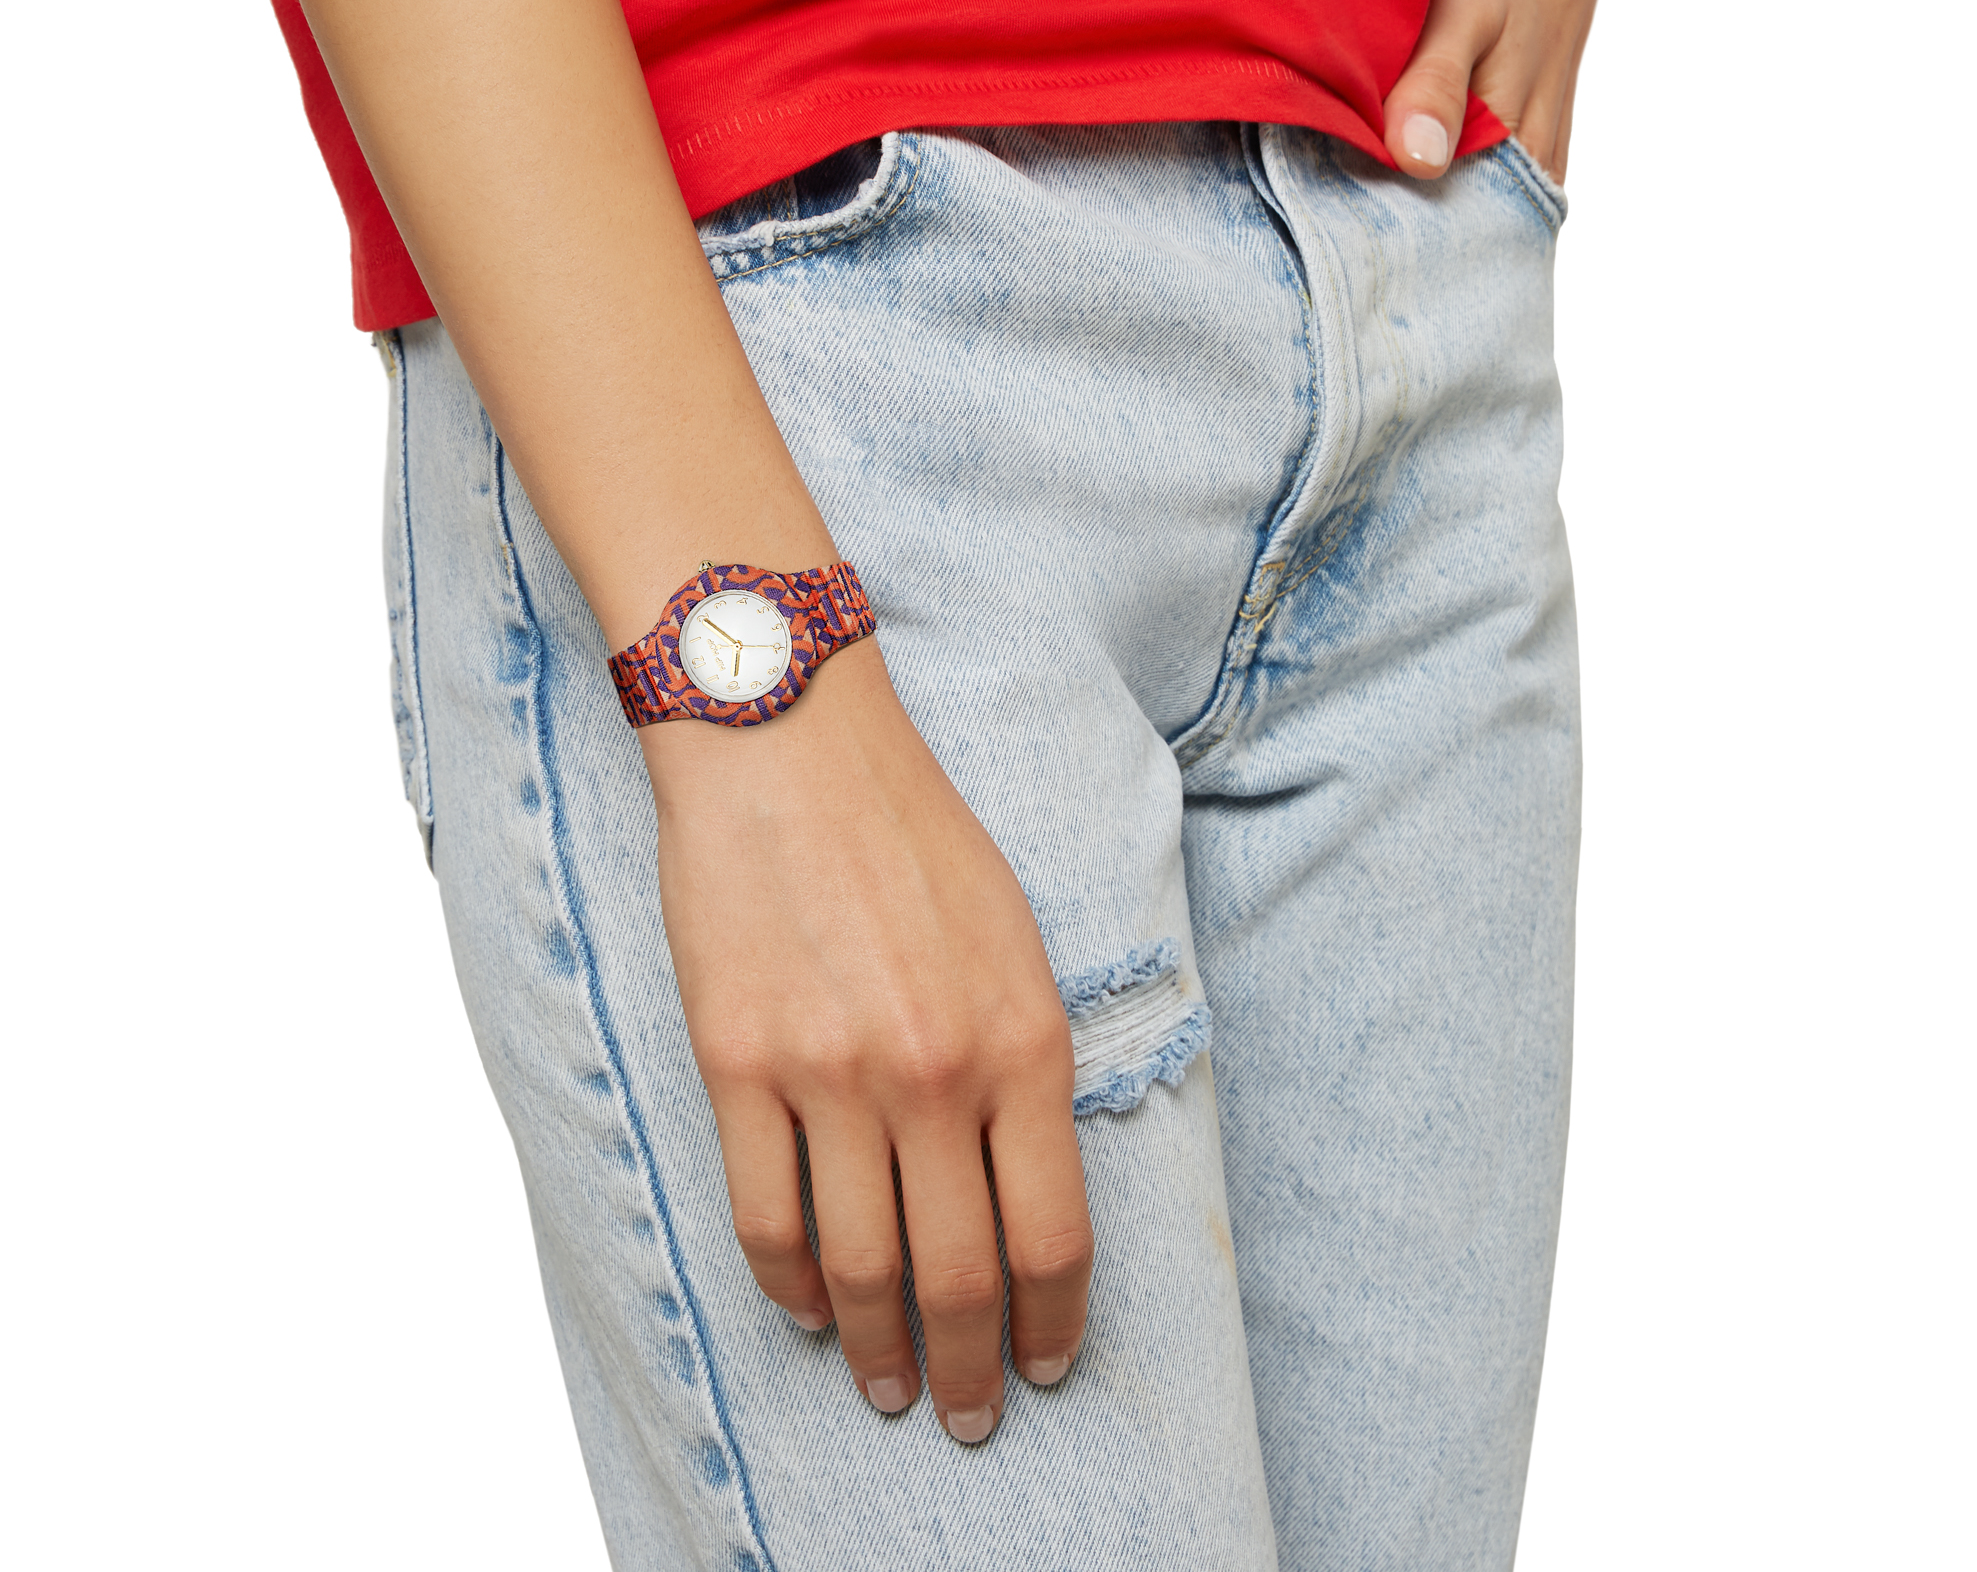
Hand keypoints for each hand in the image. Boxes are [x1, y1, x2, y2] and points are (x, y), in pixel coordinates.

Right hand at [640, 642, 1090, 1443]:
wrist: (792, 745)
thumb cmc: (913, 833)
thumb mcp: (1017, 939)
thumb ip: (1027, 1063)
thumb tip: (1020, 1185)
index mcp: (1024, 1040)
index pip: (1054, 1235)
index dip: (1052, 1325)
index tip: (1046, 1368)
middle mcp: (935, 1073)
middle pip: (958, 1277)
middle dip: (969, 1368)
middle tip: (968, 1415)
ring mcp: (831, 1075)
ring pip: (858, 1269)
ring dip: (875, 1350)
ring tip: (885, 1387)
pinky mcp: (739, 1065)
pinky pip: (764, 1218)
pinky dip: (786, 1286)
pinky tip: (804, 1308)